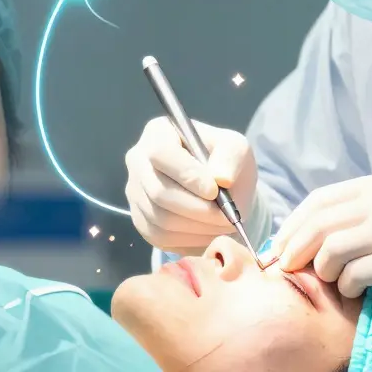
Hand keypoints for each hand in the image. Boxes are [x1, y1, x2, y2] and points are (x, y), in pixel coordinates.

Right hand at [124, 117, 256, 255]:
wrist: (220, 189)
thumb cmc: (224, 161)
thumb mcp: (236, 148)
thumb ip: (231, 157)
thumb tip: (221, 178)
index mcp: (158, 133)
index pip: (161, 153)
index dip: (187, 175)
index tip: (214, 191)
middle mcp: (138, 160)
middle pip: (158, 191)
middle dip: (197, 208)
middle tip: (226, 216)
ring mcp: (135, 191)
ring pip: (160, 218)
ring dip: (197, 226)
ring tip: (222, 223)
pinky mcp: (140, 219)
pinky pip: (159, 236)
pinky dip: (189, 239)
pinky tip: (207, 231)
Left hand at [270, 172, 371, 317]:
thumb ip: (368, 212)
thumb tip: (316, 232)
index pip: (322, 198)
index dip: (294, 223)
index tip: (280, 245)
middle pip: (320, 220)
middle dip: (293, 246)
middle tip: (284, 268)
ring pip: (331, 247)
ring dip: (322, 268)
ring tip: (331, 280)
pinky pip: (355, 274)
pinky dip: (347, 286)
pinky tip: (356, 290)